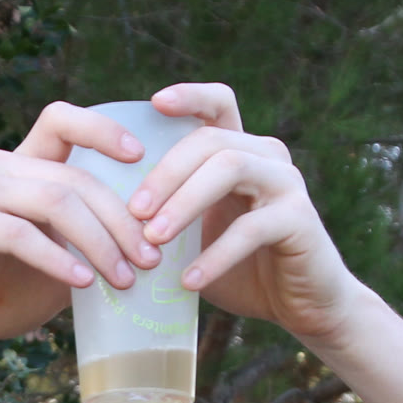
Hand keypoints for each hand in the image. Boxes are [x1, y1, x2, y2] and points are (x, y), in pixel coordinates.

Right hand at [0, 100, 165, 363]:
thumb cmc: (9, 291)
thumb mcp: (64, 260)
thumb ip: (94, 239)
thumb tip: (156, 241)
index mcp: (21, 165)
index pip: (62, 122)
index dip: (102, 130)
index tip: (141, 157)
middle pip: (73, 178)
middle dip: (120, 221)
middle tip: (150, 260)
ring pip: (54, 201)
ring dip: (98, 242)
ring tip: (124, 280)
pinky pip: (21, 234)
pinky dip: (58, 260)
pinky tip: (83, 284)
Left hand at [129, 83, 363, 343]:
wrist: (302, 306)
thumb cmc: (243, 271)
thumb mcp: (197, 237)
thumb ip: (166, 217)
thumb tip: (101, 215)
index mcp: (243, 151)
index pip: (219, 104)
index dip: (189, 96)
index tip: (154, 103)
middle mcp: (268, 157)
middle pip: (211, 141)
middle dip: (165, 174)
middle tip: (132, 211)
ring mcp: (288, 184)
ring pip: (230, 169)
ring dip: (184, 204)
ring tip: (153, 240)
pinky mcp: (300, 220)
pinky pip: (252, 229)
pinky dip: (215, 255)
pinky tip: (188, 281)